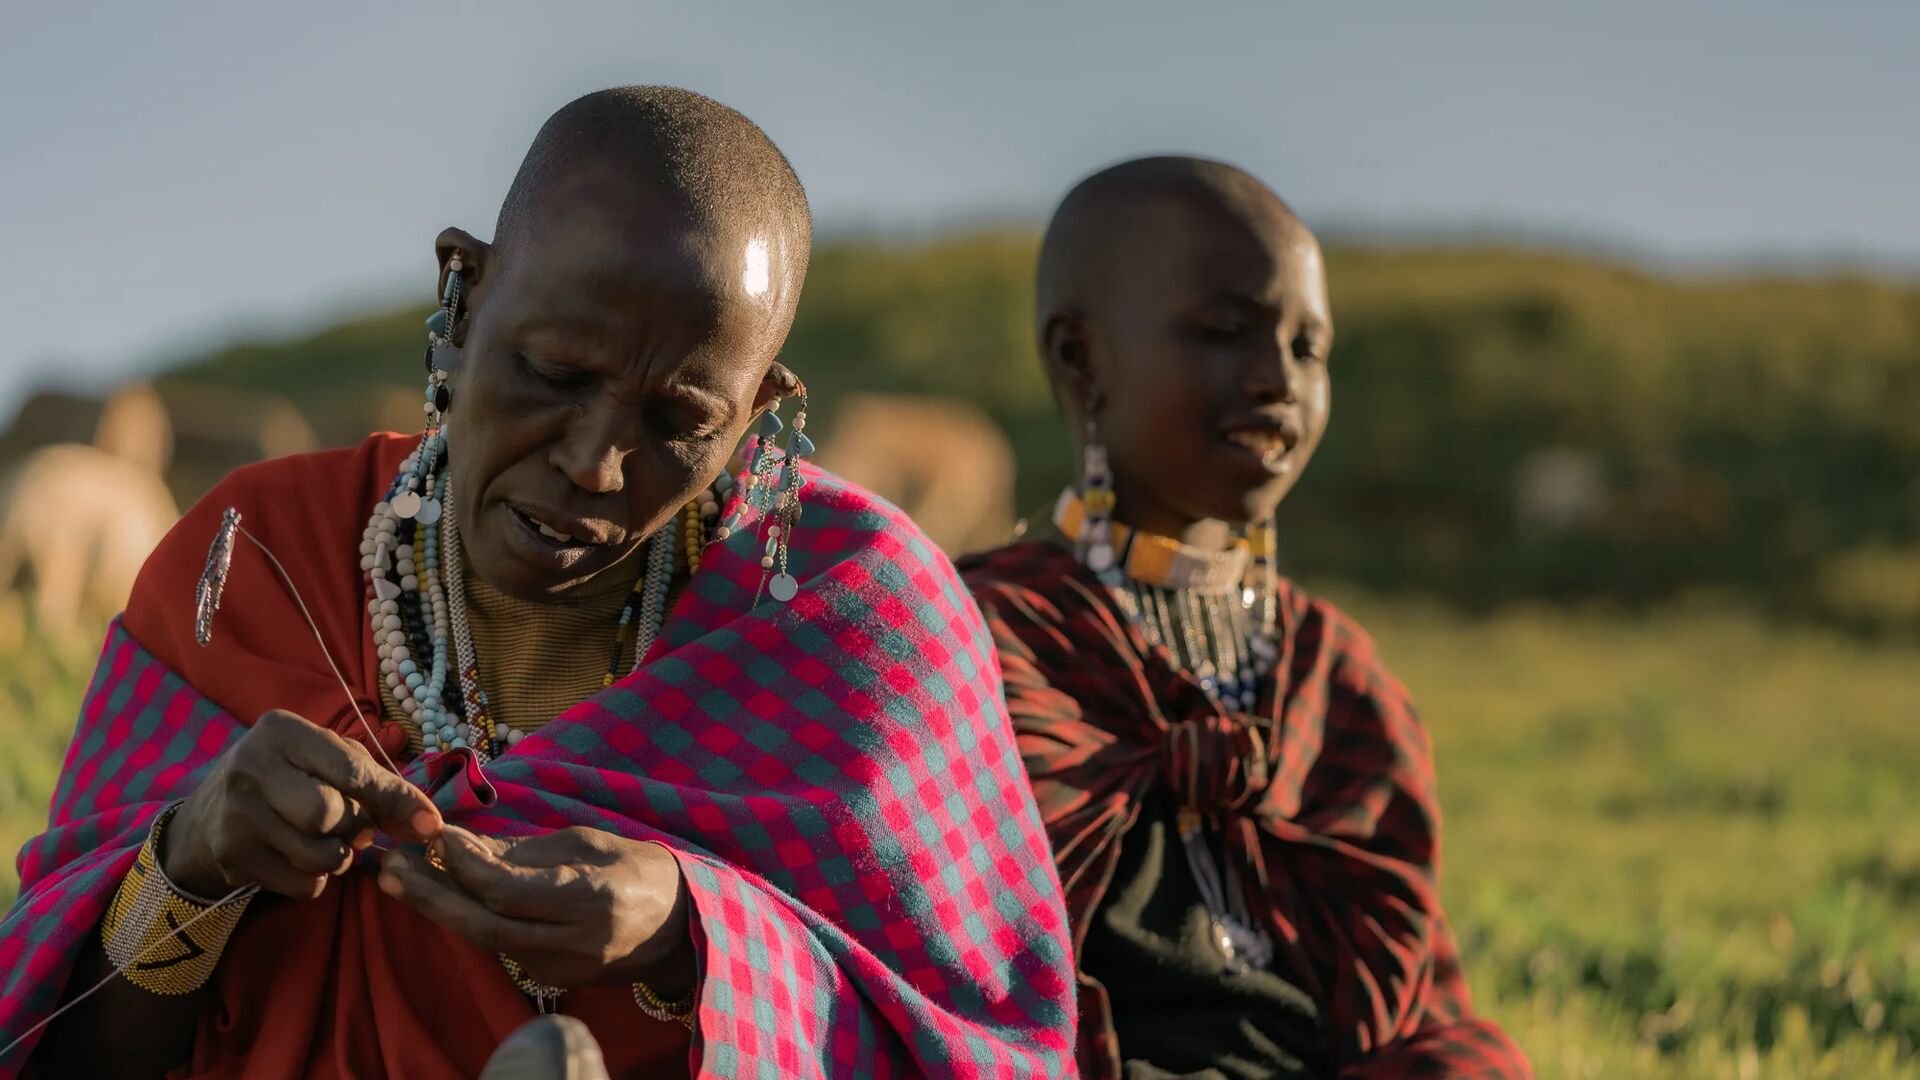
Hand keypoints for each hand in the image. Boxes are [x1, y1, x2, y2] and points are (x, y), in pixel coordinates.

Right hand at [164, 709, 442, 898]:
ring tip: (326, 841)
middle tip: (351, 826)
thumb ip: (380, 784)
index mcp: (282, 732)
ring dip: (338, 858)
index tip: (429, 824)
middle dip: (353, 827)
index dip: (395, 800)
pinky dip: (315, 879)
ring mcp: (235, 815)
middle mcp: (251, 768)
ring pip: (318, 856)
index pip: (351, 770)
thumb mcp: (329, 760)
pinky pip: (302, 885)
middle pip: (328, 815)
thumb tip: (429, 825)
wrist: (210, 813)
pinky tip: (299, 857)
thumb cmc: (290, 776)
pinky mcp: (231, 857)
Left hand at [377, 824, 692, 994]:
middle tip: (389, 868)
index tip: (437, 836)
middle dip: (431, 897)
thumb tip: (460, 843)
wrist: (679, 925)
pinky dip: (472, 918)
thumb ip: (522, 849)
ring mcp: (562, 967)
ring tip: (402, 877)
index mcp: (588, 897)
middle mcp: (573, 940)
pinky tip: (448, 894)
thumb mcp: (585, 842)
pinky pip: (501, 947)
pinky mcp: (552, 980)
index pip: (508, 890)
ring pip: (486, 940)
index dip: (466, 865)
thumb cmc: (636, 869)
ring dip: (441, 908)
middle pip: (484, 926)